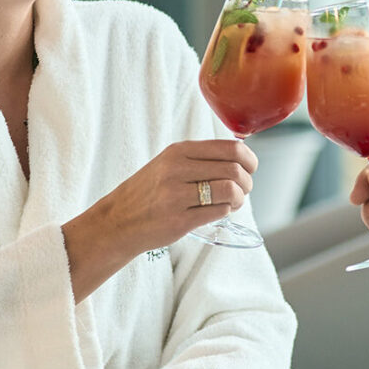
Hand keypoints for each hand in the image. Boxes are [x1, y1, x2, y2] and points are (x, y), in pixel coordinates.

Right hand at [64, 140, 255, 290]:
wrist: (118, 220)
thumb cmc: (150, 192)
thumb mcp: (170, 163)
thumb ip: (201, 158)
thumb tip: (243, 155)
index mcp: (179, 151)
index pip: (231, 148)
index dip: (250, 160)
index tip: (250, 169)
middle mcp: (177, 169)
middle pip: (234, 170)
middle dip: (247, 183)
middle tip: (242, 191)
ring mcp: (176, 195)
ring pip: (230, 190)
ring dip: (239, 199)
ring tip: (232, 203)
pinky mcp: (179, 219)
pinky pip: (219, 211)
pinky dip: (226, 211)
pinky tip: (217, 212)